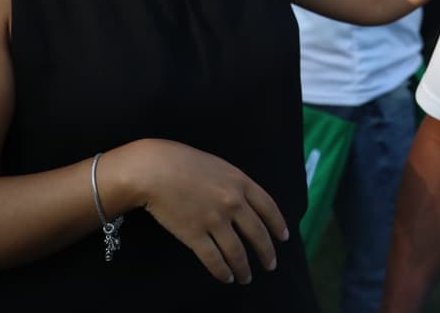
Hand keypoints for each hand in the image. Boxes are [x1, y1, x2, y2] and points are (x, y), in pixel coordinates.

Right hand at [131, 139, 288, 284]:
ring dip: (244, 268)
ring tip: (246, 278)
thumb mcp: (219, 166)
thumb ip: (235, 183)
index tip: (284, 238)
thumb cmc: (184, 162)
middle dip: (266, 253)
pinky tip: (227, 278)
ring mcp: (215, 220)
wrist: (155, 169)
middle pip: (257, 234)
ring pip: (237, 252)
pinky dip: (223, 272)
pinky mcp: (195, 235)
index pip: (269, 208)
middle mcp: (233, 203)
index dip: (278, 225)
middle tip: (271, 265)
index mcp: (241, 182)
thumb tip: (246, 202)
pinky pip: (214, 259)